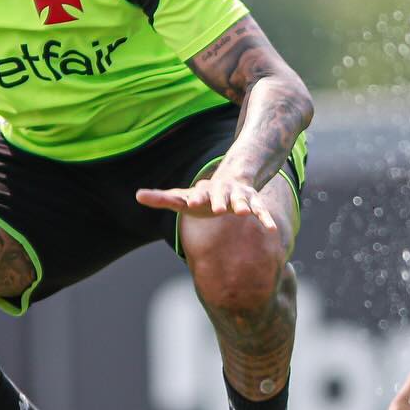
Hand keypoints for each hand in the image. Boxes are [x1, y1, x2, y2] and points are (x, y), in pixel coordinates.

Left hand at [136, 168, 276, 231]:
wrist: (232, 179)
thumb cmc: (201, 196)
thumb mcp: (182, 197)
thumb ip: (161, 198)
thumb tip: (137, 195)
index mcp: (203, 192)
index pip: (197, 195)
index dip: (195, 199)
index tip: (191, 203)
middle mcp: (222, 192)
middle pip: (220, 196)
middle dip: (220, 201)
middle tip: (219, 208)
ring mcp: (239, 196)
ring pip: (242, 201)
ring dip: (242, 206)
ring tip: (242, 212)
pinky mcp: (253, 202)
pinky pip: (261, 211)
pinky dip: (266, 219)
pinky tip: (272, 229)